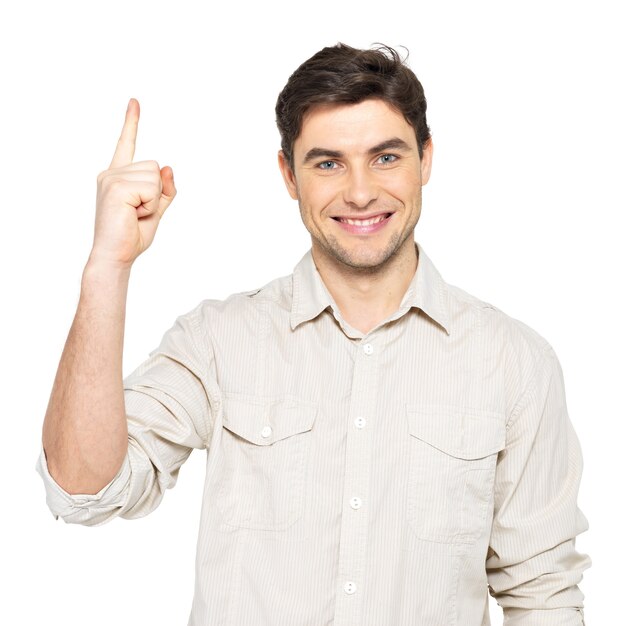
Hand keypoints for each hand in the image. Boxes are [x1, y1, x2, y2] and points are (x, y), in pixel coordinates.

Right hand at [89, 98, 176, 268]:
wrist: (115, 256)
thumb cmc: (131, 236)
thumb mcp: (155, 211)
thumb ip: (164, 190)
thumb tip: (167, 168)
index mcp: (117, 177)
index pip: (126, 145)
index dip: (131, 123)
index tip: (135, 102)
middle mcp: (111, 173)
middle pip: (154, 166)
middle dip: (156, 193)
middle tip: (139, 212)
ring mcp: (111, 178)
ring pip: (154, 176)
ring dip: (153, 199)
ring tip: (135, 214)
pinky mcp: (116, 186)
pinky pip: (151, 188)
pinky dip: (150, 204)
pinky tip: (133, 214)